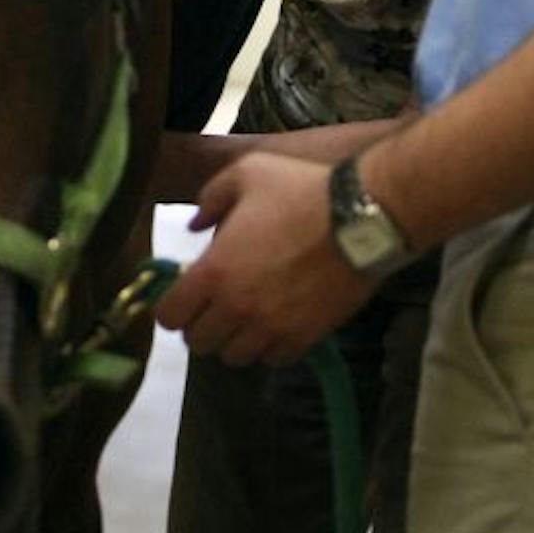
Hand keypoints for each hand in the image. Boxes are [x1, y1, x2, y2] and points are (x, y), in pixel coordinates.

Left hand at [153, 151, 377, 366]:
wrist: (363, 217)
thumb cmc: (301, 191)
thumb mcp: (248, 172)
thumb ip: (211, 198)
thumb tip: (194, 226)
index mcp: (214, 272)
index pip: (170, 317)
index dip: (172, 309)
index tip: (185, 297)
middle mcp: (236, 308)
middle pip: (199, 344)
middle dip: (202, 326)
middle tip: (216, 306)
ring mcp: (271, 328)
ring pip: (235, 357)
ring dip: (235, 340)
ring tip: (248, 318)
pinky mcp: (303, 338)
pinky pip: (274, 359)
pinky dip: (271, 347)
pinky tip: (278, 324)